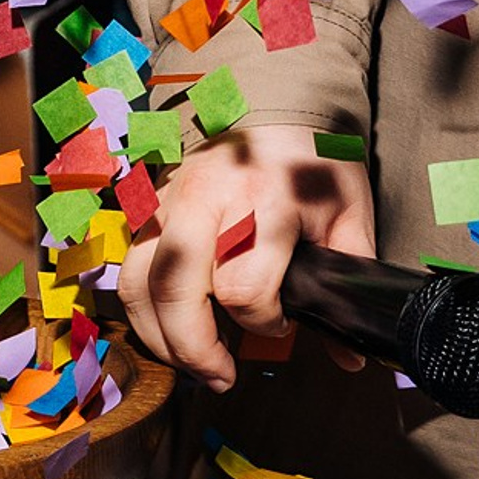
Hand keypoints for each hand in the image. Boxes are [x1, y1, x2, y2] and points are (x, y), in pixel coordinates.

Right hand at [119, 121, 374, 393]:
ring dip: (156, 333)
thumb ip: (347, 280)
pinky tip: (168, 326)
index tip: (283, 324)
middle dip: (192, 346)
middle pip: (175, 287)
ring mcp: (167, 202)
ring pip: (136, 279)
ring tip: (189, 361)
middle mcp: (206, 202)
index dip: (265, 323)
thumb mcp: (348, 213)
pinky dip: (142, 306)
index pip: (244, 287)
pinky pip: (129, 266)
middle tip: (219, 377)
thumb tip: (350, 355)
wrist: (269, 101)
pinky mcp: (147, 207)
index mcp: (264, 202)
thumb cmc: (311, 159)